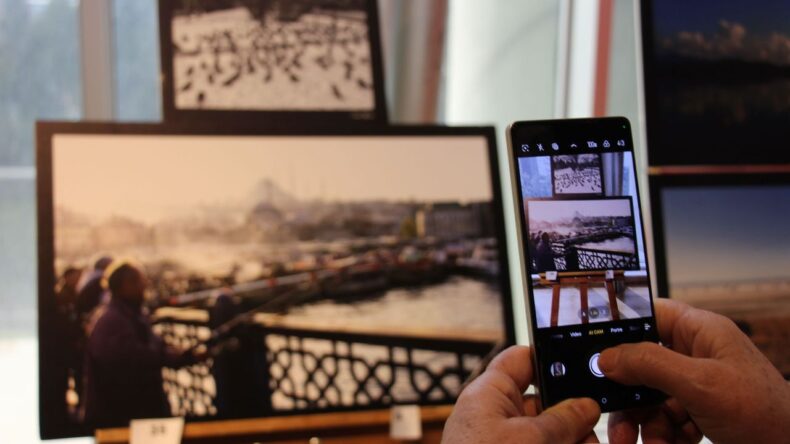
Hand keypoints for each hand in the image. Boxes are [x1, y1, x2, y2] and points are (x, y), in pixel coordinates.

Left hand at [442, 345, 600, 443]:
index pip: (521, 360)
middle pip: (546, 404)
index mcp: (489, 395)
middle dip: (574, 418)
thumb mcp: (532, 439)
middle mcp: (496, 418)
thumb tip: (586, 405)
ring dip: (576, 441)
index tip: (584, 371)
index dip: (551, 359)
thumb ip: (564, 419)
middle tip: (591, 432)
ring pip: (552, 435)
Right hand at [599, 299, 789, 443]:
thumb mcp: (700, 385)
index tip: (592, 347)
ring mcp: (699, 386)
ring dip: (641, 423)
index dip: (620, 327)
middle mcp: (697, 355)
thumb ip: (650, 365)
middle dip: (626, 392)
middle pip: (642, 364)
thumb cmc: (767, 415)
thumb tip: (607, 356)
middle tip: (610, 410)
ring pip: (650, 398)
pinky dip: (661, 436)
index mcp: (701, 332)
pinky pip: (666, 420)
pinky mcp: (701, 414)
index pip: (650, 315)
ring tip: (636, 441)